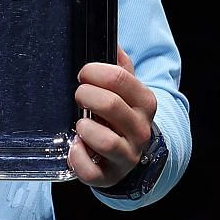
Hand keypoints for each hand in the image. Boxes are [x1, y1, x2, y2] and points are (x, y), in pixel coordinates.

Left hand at [69, 47, 156, 188]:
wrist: (131, 154)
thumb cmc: (122, 116)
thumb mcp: (128, 91)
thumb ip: (121, 68)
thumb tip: (113, 42)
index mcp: (145, 103)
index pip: (121, 78)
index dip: (95, 71)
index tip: (84, 74)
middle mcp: (140, 130)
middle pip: (111, 105)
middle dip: (86, 95)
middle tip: (78, 95)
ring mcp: (127, 155)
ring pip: (105, 141)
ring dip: (84, 128)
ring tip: (80, 125)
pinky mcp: (110, 176)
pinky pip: (91, 171)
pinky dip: (77, 158)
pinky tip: (75, 147)